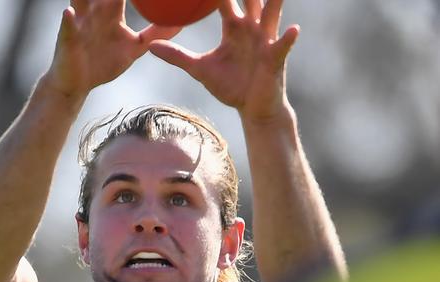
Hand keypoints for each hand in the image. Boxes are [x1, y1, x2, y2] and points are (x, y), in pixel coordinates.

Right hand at [44, 0, 180, 96]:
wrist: (77, 84)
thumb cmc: (103, 63)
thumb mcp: (133, 48)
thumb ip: (154, 35)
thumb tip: (180, 24)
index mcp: (110, 11)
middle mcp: (94, 11)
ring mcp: (80, 23)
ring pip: (81, 0)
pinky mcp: (68, 40)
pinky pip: (67, 28)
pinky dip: (68, 20)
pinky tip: (69, 12)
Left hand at [149, 0, 298, 122]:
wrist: (252, 108)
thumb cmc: (230, 86)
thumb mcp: (199, 69)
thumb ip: (177, 55)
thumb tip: (150, 47)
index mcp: (234, 26)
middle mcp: (252, 28)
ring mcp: (265, 41)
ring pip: (270, 15)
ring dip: (273, 2)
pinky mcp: (274, 59)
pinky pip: (282, 47)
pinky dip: (287, 39)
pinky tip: (292, 30)